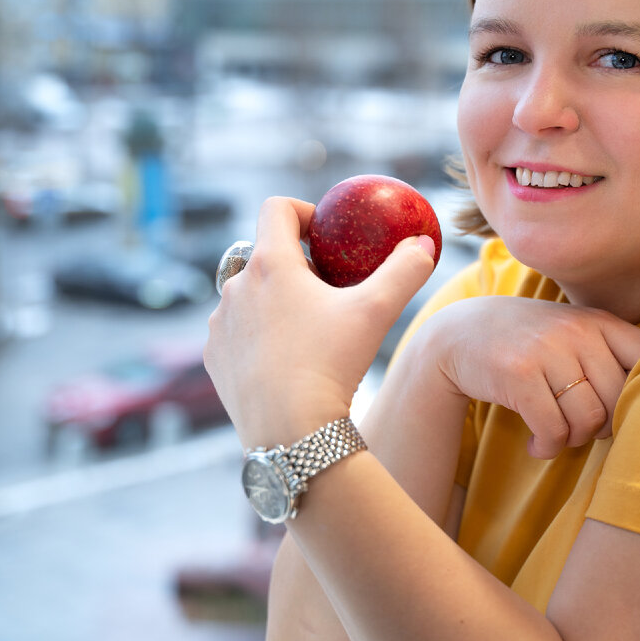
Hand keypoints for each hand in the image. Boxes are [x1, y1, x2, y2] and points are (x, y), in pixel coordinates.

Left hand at [204, 196, 436, 448]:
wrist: (290, 432)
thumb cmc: (332, 365)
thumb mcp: (377, 312)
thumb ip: (404, 271)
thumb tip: (425, 243)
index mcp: (270, 264)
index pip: (276, 208)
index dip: (303, 211)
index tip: (324, 234)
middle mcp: (235, 287)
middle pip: (263, 254)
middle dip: (293, 263)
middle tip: (325, 289)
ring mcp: (219, 324)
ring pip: (247, 294)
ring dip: (273, 300)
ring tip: (308, 329)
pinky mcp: (214, 357)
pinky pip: (235, 331)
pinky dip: (257, 334)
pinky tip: (285, 360)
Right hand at [405, 297, 639, 457]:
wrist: (458, 335)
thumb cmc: (526, 343)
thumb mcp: (570, 333)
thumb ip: (608, 355)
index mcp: (598, 320)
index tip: (620, 409)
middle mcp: (577, 330)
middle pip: (618, 399)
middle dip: (602, 426)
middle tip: (579, 429)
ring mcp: (547, 350)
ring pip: (588, 419)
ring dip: (573, 440)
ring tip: (556, 436)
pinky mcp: (519, 374)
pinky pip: (553, 430)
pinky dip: (548, 447)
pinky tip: (536, 444)